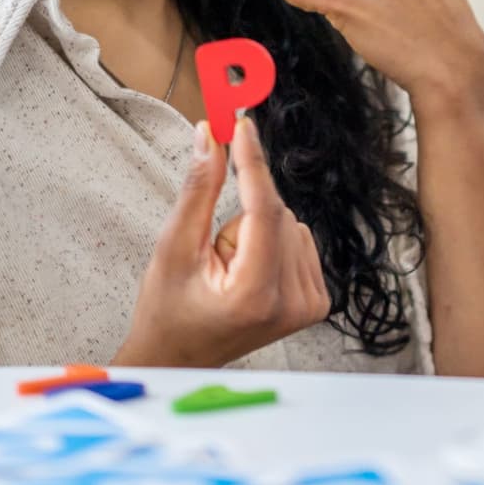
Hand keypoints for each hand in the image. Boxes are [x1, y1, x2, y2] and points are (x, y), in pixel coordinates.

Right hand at [113, 117, 330, 367]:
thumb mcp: (174, 247)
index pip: (264, 210)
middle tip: (212, 255)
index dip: (253, 163)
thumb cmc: (167, 310)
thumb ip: (198, 190)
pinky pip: (299, 240)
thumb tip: (210, 136)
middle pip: (277, 214)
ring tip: (227, 270)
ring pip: (290, 224)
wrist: (178, 358)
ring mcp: (309, 305)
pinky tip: (248, 272)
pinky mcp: (316, 302)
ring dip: (255, 233)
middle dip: (241, 218)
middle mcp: (292, 302)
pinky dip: (272, 244)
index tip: (243, 126)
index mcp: (255, 294)